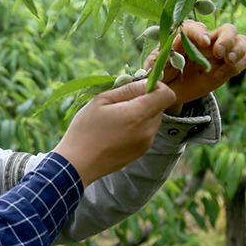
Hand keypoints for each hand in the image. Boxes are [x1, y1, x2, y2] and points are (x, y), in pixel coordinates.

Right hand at [54, 80, 175, 185]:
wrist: (78, 164)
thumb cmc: (85, 130)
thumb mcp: (101, 101)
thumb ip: (127, 89)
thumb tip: (146, 82)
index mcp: (138, 115)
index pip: (167, 95)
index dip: (157, 86)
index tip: (140, 87)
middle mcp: (147, 130)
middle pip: (160, 106)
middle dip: (146, 99)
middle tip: (122, 102)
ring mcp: (146, 143)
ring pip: (154, 118)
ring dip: (142, 113)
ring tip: (117, 117)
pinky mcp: (141, 151)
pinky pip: (147, 131)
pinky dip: (138, 126)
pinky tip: (118, 130)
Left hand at [143, 21, 245, 113]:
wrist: (169, 91)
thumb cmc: (161, 73)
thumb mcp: (157, 64)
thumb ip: (165, 54)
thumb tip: (178, 41)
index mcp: (186, 35)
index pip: (196, 27)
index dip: (201, 32)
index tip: (203, 42)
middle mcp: (206, 40)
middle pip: (227, 29)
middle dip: (227, 39)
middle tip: (219, 53)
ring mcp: (219, 53)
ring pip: (240, 41)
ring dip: (239, 49)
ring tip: (229, 60)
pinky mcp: (226, 67)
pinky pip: (242, 61)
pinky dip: (236, 67)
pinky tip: (218, 76)